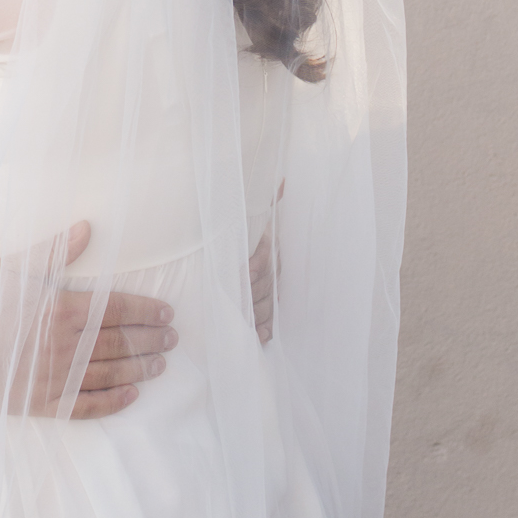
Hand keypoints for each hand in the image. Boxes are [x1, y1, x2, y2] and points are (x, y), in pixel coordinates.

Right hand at [0, 222, 176, 420]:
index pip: (115, 309)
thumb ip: (54, 251)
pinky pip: (85, 406)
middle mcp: (63, 345)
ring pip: (108, 374)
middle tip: (172, 339)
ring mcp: (54, 376)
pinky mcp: (40, 401)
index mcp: (60, 309)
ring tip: (160, 366)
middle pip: (118, 342)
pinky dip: (111, 402)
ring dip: (138, 369)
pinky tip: (130, 396)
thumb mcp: (14, 267)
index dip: (145, 311)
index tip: (166, 313)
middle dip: (149, 340)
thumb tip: (88, 228)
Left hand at [250, 179, 283, 343]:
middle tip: (235, 308)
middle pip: (264, 285)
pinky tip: (261, 336)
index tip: (244, 276)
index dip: (254, 267)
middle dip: (250, 297)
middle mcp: (274, 265)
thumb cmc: (256, 224)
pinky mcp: (273, 296)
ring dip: (257, 315)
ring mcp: (275, 282)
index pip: (263, 258)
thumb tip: (282, 180)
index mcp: (268, 244)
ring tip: (245, 325)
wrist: (276, 234)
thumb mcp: (259, 211)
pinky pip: (273, 314)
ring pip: (268, 302)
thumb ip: (270, 197)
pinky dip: (267, 327)